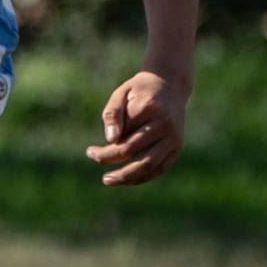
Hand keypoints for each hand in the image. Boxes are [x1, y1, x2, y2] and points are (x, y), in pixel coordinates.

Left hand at [85, 70, 189, 185]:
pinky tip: (127, 180)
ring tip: (108, 180)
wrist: (170, 85)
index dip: (104, 149)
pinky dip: (143, 177)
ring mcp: (173, 138)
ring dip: (127, 177)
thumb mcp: (120, 94)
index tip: (90, 151)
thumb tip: (110, 140)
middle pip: (133, 151)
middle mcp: (164, 125)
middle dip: (110, 159)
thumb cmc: (139, 90)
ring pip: (149, 165)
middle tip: (93, 160)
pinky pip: (161, 168)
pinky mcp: (177, 147)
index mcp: (149, 109)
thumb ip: (113, 115)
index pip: (122, 136)